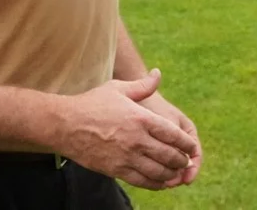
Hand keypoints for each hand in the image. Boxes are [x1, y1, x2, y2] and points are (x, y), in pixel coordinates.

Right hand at [54, 69, 199, 190]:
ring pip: (158, 171)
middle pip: (170, 155)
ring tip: (176, 173)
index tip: (192, 147)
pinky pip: (142, 181)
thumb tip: (158, 74)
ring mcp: (126, 156)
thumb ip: (142, 85)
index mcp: (141, 118)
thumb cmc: (92, 104)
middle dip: (182, 160)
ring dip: (172, 174)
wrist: (64, 124)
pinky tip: (161, 182)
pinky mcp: (116, 170)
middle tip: (186, 161)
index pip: (174, 135)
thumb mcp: (118, 88)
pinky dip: (156, 184)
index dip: (187, 144)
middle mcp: (137, 139)